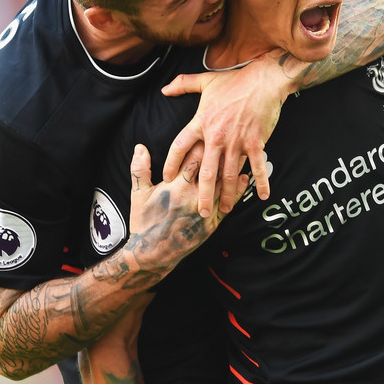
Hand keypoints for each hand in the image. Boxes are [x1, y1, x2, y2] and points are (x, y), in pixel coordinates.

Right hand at [127, 144, 247, 269]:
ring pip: (224, 185)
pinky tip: (245, 178)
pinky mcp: (212, 225)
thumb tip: (140, 147)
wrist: (152, 253)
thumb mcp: (138, 194)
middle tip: (233, 136)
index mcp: (175, 187)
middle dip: (222, 152)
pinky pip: (229, 204)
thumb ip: (140, 169)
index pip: (194, 159)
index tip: (211, 130)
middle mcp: (192, 198)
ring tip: (243, 152)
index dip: (203, 143)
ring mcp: (204, 211)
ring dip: (233, 169)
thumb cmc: (144, 221)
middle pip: (213, 170)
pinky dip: (238, 191)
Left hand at [161, 55, 289, 216]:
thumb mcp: (206, 80)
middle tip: (200, 212)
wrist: (264, 80)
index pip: (180, 146)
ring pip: (229, 174)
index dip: (171, 163)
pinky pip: (256, 167)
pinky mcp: (255, 142)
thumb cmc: (235, 81)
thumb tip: (165, 89)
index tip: (167, 179)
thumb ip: (183, 84)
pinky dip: (259, 182)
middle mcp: (216, 136)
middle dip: (202, 194)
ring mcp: (237, 141)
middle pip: (205, 172)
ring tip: (225, 210)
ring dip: (227, 195)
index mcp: (201, 122)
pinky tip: (261, 196)